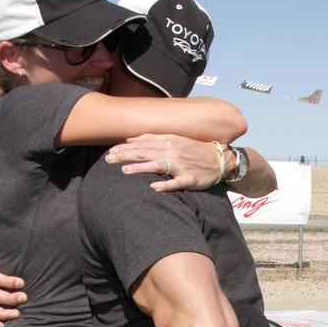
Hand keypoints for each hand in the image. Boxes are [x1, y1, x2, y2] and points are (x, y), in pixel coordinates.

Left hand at [105, 134, 223, 191]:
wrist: (219, 158)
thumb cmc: (194, 149)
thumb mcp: (174, 138)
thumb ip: (153, 138)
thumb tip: (130, 139)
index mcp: (168, 142)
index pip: (142, 145)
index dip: (125, 148)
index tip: (109, 152)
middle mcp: (172, 152)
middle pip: (145, 154)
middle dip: (126, 156)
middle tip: (108, 160)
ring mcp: (181, 166)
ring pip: (158, 166)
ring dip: (141, 168)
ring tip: (124, 171)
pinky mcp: (189, 179)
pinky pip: (176, 183)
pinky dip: (165, 185)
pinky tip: (153, 188)